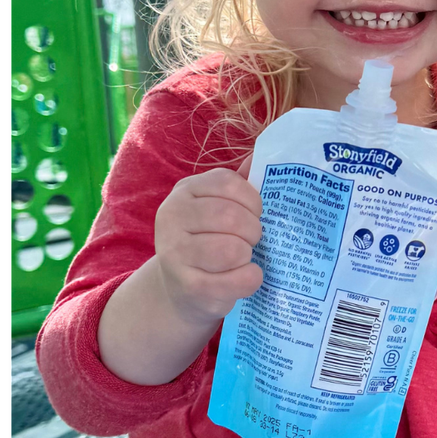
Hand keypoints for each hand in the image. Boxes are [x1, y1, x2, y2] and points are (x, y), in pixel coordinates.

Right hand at [153, 168, 266, 323]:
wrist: (182, 288)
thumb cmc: (210, 239)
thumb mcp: (220, 206)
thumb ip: (241, 183)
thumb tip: (265, 150)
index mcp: (185, 191)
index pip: (229, 183)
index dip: (253, 201)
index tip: (254, 214)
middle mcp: (171, 217)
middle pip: (232, 217)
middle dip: (253, 231)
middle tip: (251, 239)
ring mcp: (174, 253)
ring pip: (233, 250)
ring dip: (248, 255)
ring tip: (243, 257)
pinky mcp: (187, 286)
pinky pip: (237, 280)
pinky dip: (250, 279)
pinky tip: (242, 277)